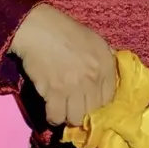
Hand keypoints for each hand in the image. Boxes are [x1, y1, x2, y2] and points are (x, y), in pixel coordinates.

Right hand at [10, 4, 117, 127]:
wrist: (39, 29)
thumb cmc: (66, 32)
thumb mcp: (95, 41)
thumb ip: (105, 59)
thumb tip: (108, 78)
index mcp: (106, 65)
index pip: (109, 99)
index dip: (99, 104)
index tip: (90, 104)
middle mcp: (93, 78)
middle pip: (93, 111)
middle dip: (84, 113)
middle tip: (75, 109)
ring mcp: (74, 87)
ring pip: (75, 118)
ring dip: (68, 117)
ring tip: (63, 110)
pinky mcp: (54, 92)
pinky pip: (56, 116)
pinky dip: (53, 117)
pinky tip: (51, 112)